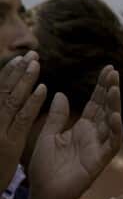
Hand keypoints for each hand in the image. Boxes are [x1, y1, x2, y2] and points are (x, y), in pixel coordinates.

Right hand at [0, 52, 45, 193]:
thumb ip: (0, 120)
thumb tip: (10, 104)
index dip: (9, 74)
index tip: (20, 59)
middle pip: (4, 91)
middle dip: (17, 72)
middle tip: (32, 54)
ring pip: (11, 100)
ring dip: (24, 80)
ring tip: (35, 63)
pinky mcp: (7, 144)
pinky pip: (21, 119)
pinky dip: (31, 103)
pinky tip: (43, 89)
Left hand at [27, 66, 122, 198]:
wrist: (44, 193)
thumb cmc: (45, 168)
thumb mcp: (47, 136)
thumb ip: (56, 117)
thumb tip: (59, 93)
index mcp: (81, 129)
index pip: (95, 104)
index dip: (101, 87)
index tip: (107, 69)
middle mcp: (94, 136)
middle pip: (106, 109)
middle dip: (110, 90)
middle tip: (113, 72)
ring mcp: (98, 148)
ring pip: (112, 123)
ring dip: (114, 106)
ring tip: (114, 89)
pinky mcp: (99, 161)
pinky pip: (111, 144)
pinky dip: (115, 130)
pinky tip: (114, 116)